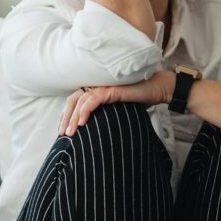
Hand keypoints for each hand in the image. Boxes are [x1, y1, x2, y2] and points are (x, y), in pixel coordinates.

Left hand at [58, 71, 175, 136]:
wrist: (158, 89)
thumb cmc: (141, 99)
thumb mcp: (119, 110)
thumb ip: (106, 114)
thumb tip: (95, 132)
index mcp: (97, 89)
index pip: (75, 100)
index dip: (66, 114)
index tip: (62, 130)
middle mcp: (97, 85)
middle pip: (74, 100)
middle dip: (65, 118)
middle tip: (62, 134)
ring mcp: (104, 86)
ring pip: (80, 101)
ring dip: (73, 118)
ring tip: (70, 133)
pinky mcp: (111, 89)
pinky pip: (94, 99)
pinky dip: (85, 111)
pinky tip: (81, 122)